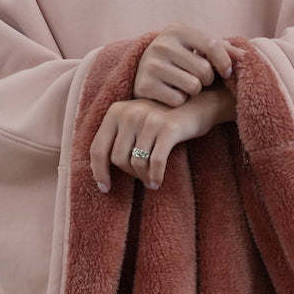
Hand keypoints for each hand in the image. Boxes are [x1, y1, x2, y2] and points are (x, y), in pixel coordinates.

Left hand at [91, 90, 226, 192]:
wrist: (197, 105)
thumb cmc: (162, 121)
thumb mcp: (135, 123)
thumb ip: (117, 139)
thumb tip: (97, 170)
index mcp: (116, 111)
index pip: (97, 148)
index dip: (99, 171)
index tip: (105, 188)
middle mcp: (130, 113)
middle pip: (118, 159)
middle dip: (129, 174)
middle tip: (141, 178)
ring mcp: (149, 120)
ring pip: (136, 162)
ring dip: (143, 177)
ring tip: (150, 181)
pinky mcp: (169, 128)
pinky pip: (156, 161)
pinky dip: (155, 176)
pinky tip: (157, 183)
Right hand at [133, 23, 244, 106]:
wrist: (141, 71)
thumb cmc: (179, 58)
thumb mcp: (196, 47)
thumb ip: (222, 49)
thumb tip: (246, 56)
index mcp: (176, 30)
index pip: (212, 45)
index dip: (225, 62)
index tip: (227, 72)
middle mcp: (161, 44)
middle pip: (204, 70)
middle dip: (206, 79)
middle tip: (197, 78)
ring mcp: (150, 64)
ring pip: (193, 87)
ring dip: (194, 91)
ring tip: (183, 84)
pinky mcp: (144, 85)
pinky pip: (178, 100)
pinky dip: (179, 100)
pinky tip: (170, 92)